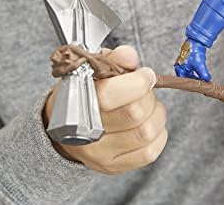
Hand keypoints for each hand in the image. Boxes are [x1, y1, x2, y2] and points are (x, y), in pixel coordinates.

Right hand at [43, 45, 167, 173]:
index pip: (110, 95)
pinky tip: (150, 122)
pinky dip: (159, 134)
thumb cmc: (85, 89)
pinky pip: (149, 153)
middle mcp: (85, 132)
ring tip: (148, 105)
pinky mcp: (113, 166)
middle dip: (148, 96)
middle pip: (134, 114)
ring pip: (145, 133)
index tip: (146, 74)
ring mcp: (99, 153)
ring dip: (156, 114)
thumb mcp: (93, 67)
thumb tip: (130, 56)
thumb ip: (113, 58)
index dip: (137, 82)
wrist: (65, 124)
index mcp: (77, 101)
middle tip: (145, 89)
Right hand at [174, 39, 210, 80]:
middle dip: (193, 80)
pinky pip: (190, 68)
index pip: (184, 80)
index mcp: (179, 67)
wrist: (196, 40)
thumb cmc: (195, 51)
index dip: (191, 84)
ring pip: (188, 72)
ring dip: (195, 75)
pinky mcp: (186, 59)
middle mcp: (179, 65)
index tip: (198, 86)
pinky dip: (195, 71)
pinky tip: (200, 72)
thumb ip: (203, 74)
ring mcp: (183, 62)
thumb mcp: (200, 64)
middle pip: (186, 77)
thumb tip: (207, 80)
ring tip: (202, 78)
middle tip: (201, 83)